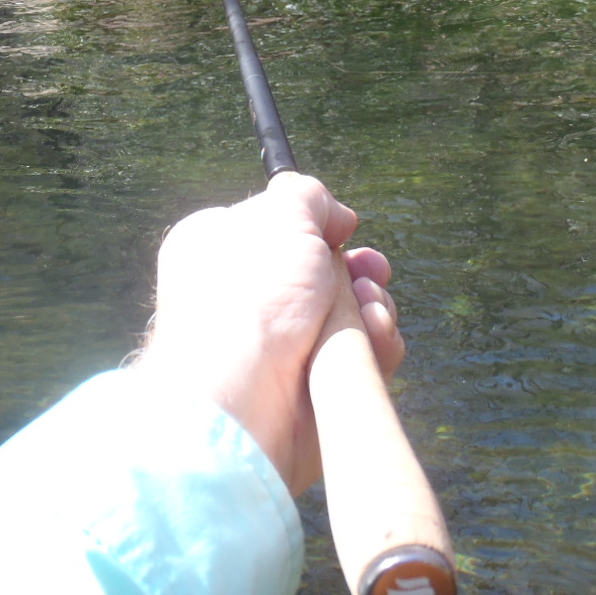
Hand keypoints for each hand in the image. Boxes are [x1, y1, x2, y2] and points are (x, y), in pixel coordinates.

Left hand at [135, 173, 403, 495]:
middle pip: (325, 273)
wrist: (241, 398)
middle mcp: (248, 300)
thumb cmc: (249, 297)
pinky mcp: (314, 390)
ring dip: (371, 306)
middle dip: (358, 269)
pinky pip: (362, 358)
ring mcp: (281, 349)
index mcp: (221, 251)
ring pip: (352, 315)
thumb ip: (308, 196)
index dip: (318, 228)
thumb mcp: (279, 215)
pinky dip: (374, 345)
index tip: (343, 229)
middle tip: (370, 271)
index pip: (279, 230)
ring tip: (368, 310)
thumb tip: (336, 217)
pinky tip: (371, 336)